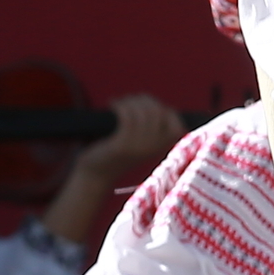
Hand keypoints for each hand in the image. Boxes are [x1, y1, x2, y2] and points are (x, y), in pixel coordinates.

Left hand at [48, 93, 191, 246]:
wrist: (97, 174)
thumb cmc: (117, 153)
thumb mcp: (140, 143)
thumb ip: (151, 128)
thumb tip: (153, 103)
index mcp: (161, 148)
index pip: (176, 124)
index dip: (163, 109)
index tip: (146, 106)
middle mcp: (153, 148)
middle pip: (157, 112)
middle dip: (143, 100)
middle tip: (128, 101)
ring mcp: (138, 147)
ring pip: (141, 112)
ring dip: (129, 102)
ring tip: (119, 104)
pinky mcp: (122, 146)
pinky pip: (126, 116)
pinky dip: (119, 106)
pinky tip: (112, 105)